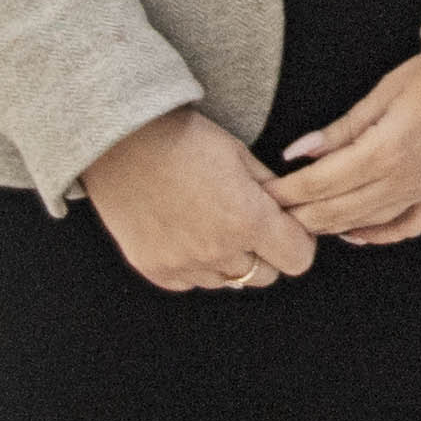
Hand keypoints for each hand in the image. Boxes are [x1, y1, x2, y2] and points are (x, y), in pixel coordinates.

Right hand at [82, 105, 320, 294]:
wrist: (122, 140)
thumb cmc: (184, 139)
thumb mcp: (240, 155)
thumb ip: (271, 190)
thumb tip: (291, 211)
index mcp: (247, 220)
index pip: (299, 259)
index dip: (297, 241)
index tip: (285, 227)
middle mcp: (218, 251)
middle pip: (265, 275)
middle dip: (265, 252)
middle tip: (245, 222)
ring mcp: (184, 265)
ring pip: (228, 280)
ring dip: (228, 259)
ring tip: (208, 221)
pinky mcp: (156, 270)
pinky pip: (192, 281)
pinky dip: (194, 265)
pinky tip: (183, 230)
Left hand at [276, 40, 420, 244]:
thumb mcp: (387, 90)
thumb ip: (342, 128)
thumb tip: (297, 152)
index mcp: (386, 151)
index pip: (319, 184)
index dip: (285, 193)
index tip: (259, 194)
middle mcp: (405, 181)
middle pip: (336, 212)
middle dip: (298, 217)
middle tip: (267, 216)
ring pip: (366, 225)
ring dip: (329, 227)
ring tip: (299, 225)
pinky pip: (405, 229)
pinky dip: (376, 236)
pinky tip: (354, 234)